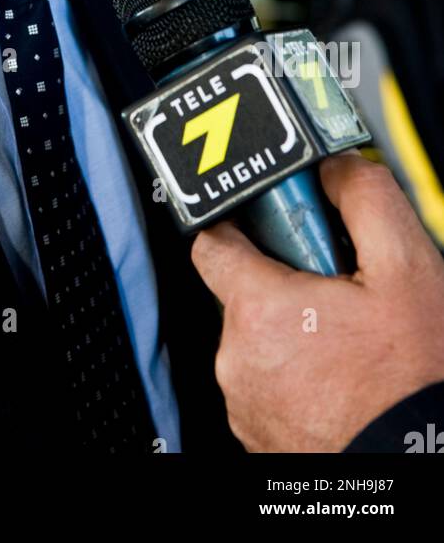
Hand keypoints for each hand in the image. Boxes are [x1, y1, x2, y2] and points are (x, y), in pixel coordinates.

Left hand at [190, 151, 443, 451]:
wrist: (426, 466)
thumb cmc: (413, 384)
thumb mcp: (406, 268)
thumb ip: (364, 198)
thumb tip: (336, 168)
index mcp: (257, 311)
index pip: (212, 240)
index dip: (246, 222)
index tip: (280, 221)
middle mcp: (238, 361)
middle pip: (243, 293)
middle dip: (287, 282)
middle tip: (340, 291)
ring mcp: (247, 406)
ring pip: (259, 343)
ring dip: (295, 334)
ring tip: (351, 342)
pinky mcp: (261, 440)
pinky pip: (270, 387)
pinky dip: (299, 378)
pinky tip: (345, 378)